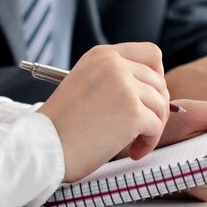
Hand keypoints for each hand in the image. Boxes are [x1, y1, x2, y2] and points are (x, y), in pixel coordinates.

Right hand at [38, 43, 169, 181]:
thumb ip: (114, 80)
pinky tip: (133, 152)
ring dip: (153, 128)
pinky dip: (149, 142)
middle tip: (142, 129)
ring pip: (161, 105)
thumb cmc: (62, 126)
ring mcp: (125, 87)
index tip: (149, 98)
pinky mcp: (133, 112)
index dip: (158, 77)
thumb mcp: (85, 84)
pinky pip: (156, 126)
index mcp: (103, 56)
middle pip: (160, 82)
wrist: (44, 146)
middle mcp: (115, 65)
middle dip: (156, 109)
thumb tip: (153, 91)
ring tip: (135, 145)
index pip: (152, 53)